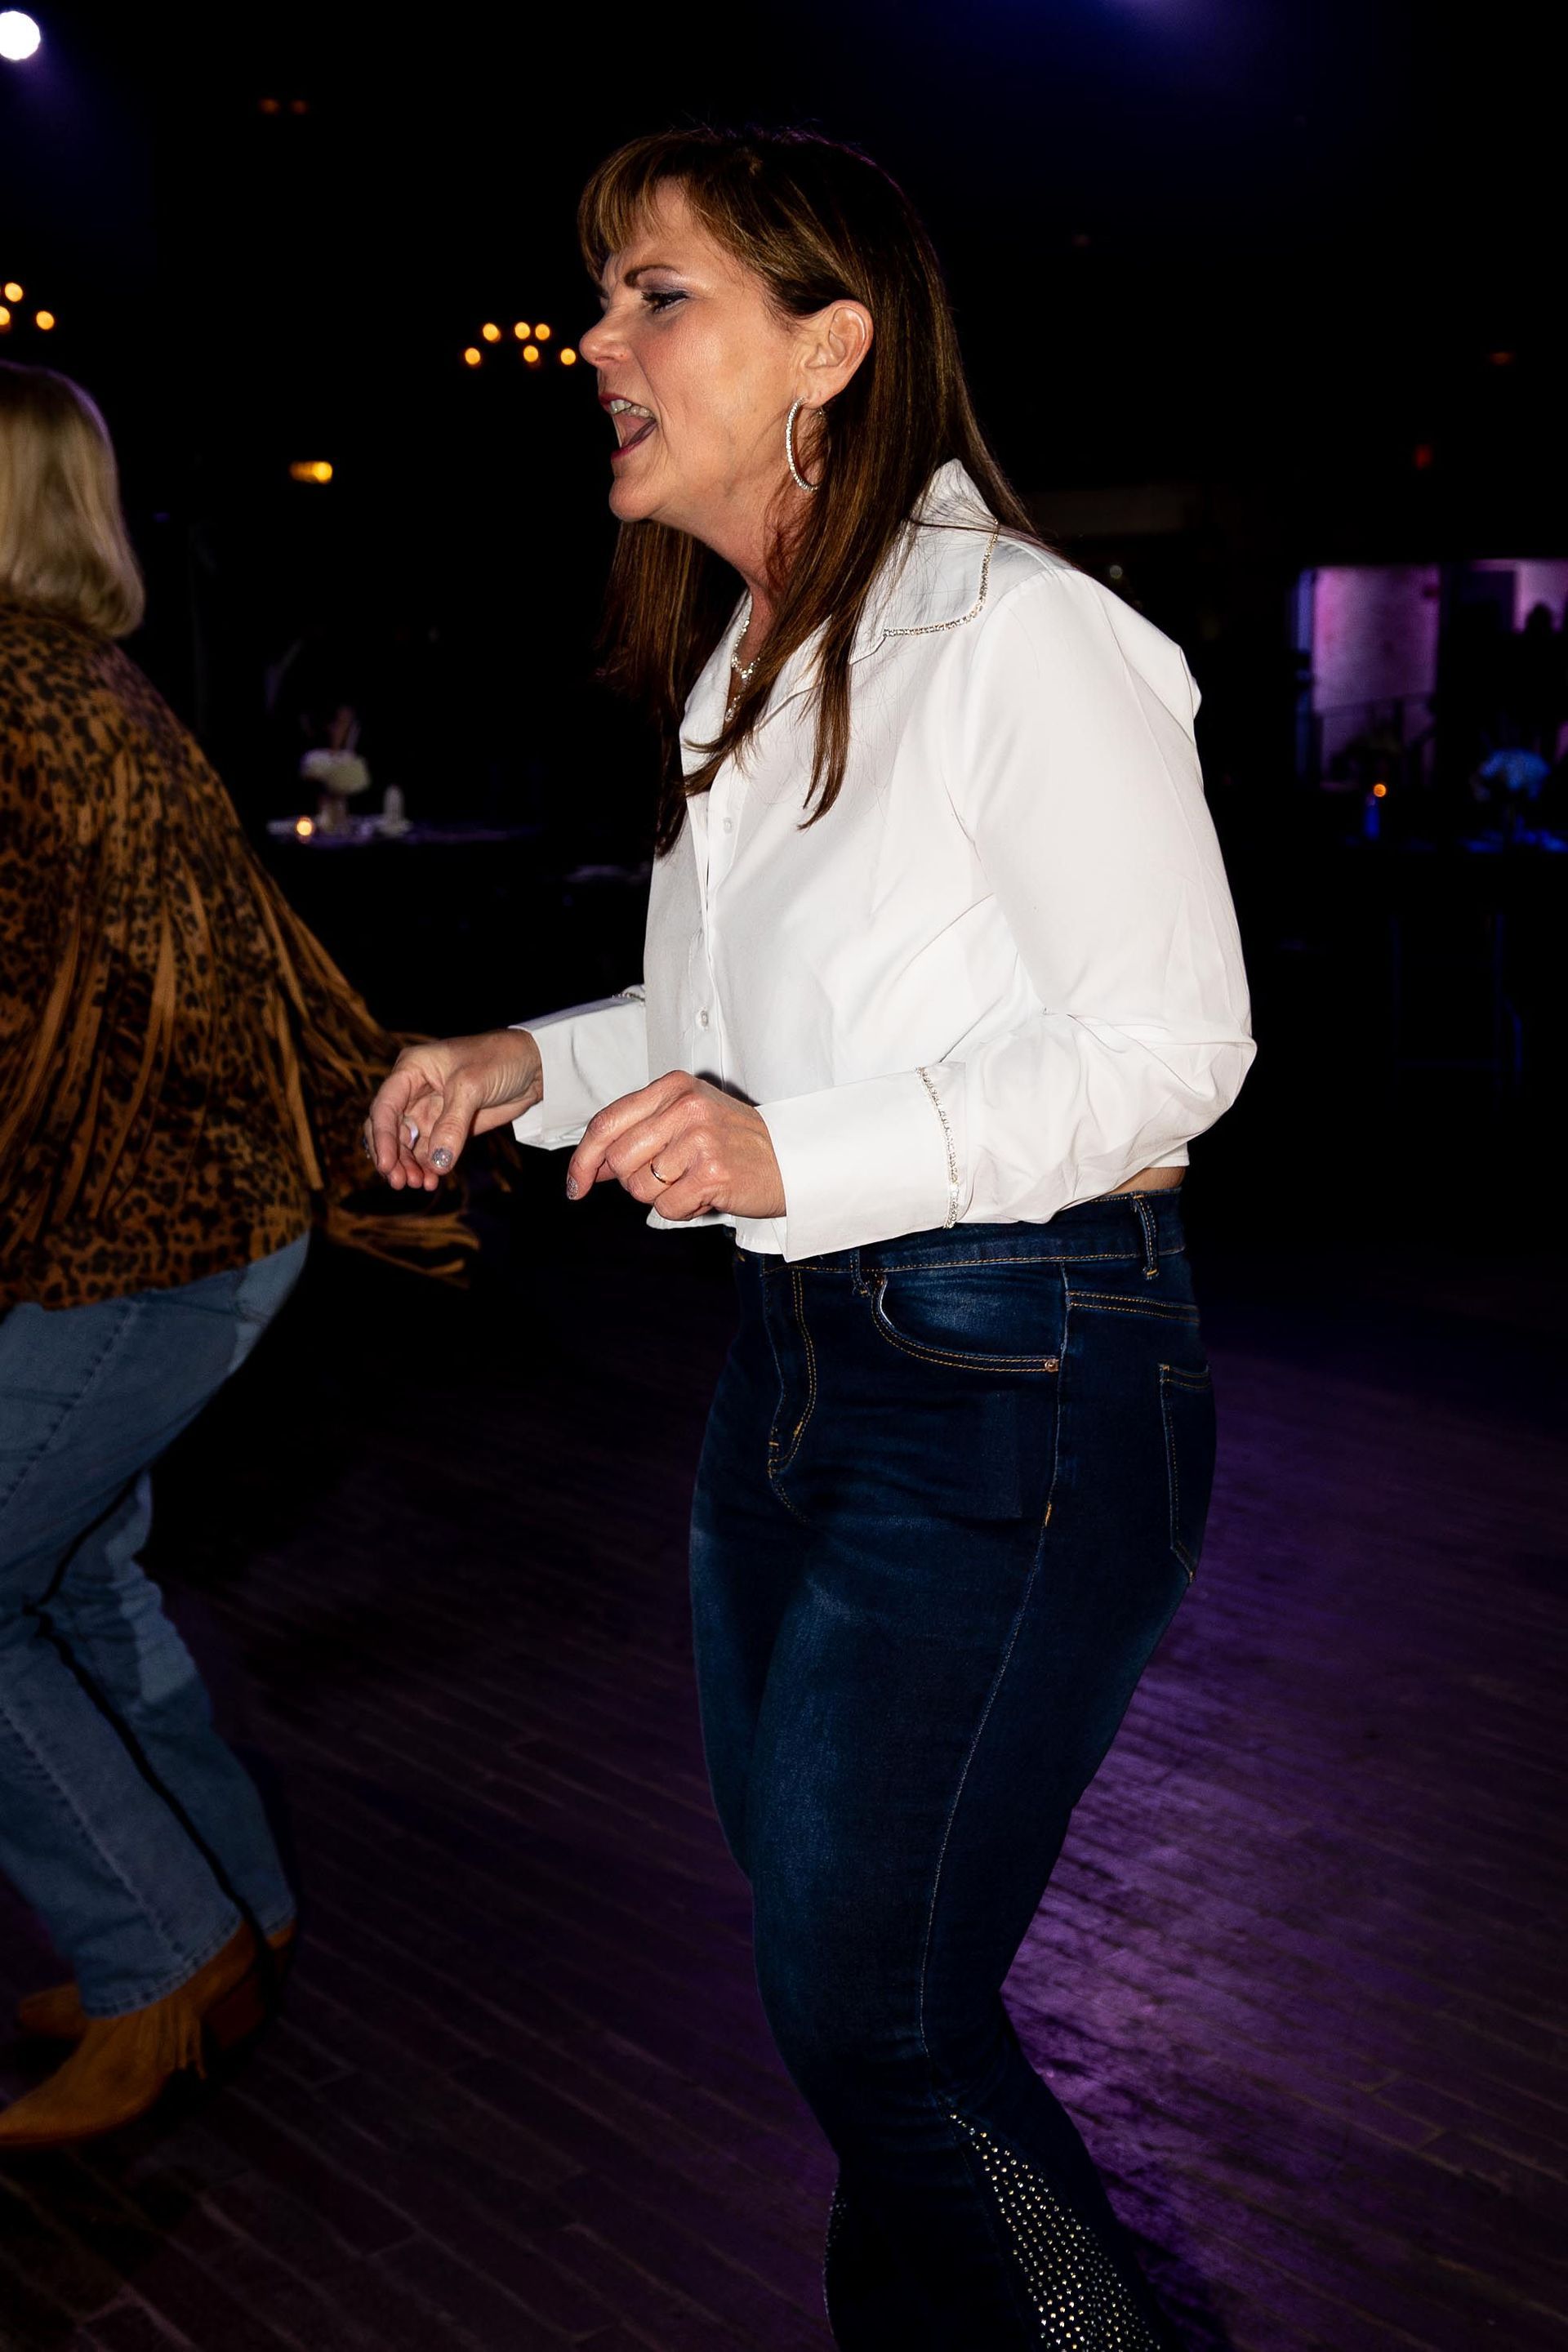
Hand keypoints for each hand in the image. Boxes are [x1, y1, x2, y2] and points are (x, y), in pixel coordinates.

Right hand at [365, 1029, 541, 1190]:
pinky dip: (428, 1166)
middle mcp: (414, 1090)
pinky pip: (429, 1151)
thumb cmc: (499, 1059)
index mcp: (411, 1070)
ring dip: (410, 1165)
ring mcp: (430, 1110)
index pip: (385, 1107)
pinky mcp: (447, 1127)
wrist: (534, 1066)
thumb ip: (452, 1125)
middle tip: (401, 1182)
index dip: (382, 1138)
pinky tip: (432, 1179)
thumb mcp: (471, 1087)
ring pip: (407, 1144)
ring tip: (420, 1184)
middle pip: (391, 1129)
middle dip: (394, 1156)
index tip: (386, 1165)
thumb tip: (437, 1163)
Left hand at [567, 1071, 785, 1221]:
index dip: (583, 1159)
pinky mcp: (712, 1173)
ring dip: (661, 1195)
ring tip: (694, 1180)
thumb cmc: (735, 1143)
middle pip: (618, 1160)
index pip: (606, 1123)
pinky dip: (681, 1210)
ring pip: (639, 1187)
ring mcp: (700, 1139)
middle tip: (669, 1177)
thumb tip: (590, 1166)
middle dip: (634, 1179)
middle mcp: (685, 1107)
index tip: (576, 1185)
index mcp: (674, 1087)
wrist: (792, 1160)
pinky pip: (666, 1208)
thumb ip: (639, 1134)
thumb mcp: (687, 1119)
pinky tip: (706, 1193)